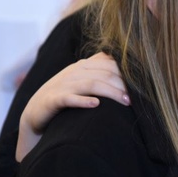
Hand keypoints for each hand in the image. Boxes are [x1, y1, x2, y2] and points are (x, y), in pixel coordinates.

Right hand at [15, 52, 129, 161]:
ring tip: (125, 102)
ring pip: (91, 84)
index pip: (109, 64)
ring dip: (111, 92)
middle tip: (137, 97)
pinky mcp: (53, 100)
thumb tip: (126, 72)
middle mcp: (73, 72)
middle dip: (122, 84)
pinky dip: (83, 101)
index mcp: (82, 66)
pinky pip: (69, 98)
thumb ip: (100, 74)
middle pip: (104, 73)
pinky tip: (96, 105)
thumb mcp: (82, 82)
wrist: (36, 112)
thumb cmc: (65, 97)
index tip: (141, 85)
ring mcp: (63, 85)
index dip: (126, 73)